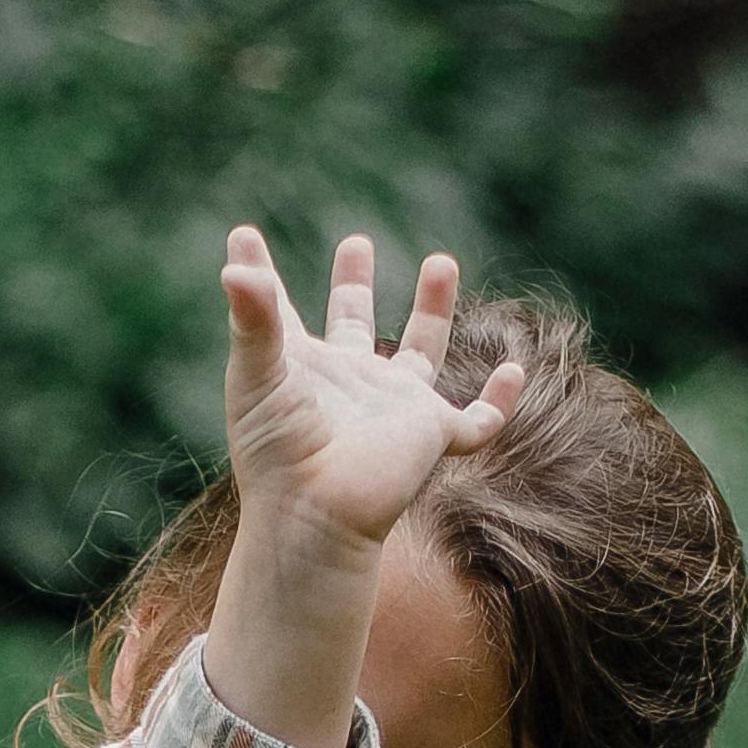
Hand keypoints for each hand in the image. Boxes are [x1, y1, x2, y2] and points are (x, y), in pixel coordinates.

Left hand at [219, 229, 521, 564]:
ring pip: (423, 353)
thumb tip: (233, 267)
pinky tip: (514, 370)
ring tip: (440, 260)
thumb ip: (252, 316)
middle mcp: (349, 384)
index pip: (278, 313)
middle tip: (356, 244)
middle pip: (355, 325)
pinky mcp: (433, 434)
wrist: (316, 511)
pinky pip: (478, 422)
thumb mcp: (256, 375)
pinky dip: (499, 401)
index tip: (244, 236)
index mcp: (302, 369)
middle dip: (355, 284)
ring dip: (433, 310)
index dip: (262, 277)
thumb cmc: (278, 452)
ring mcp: (394, 409)